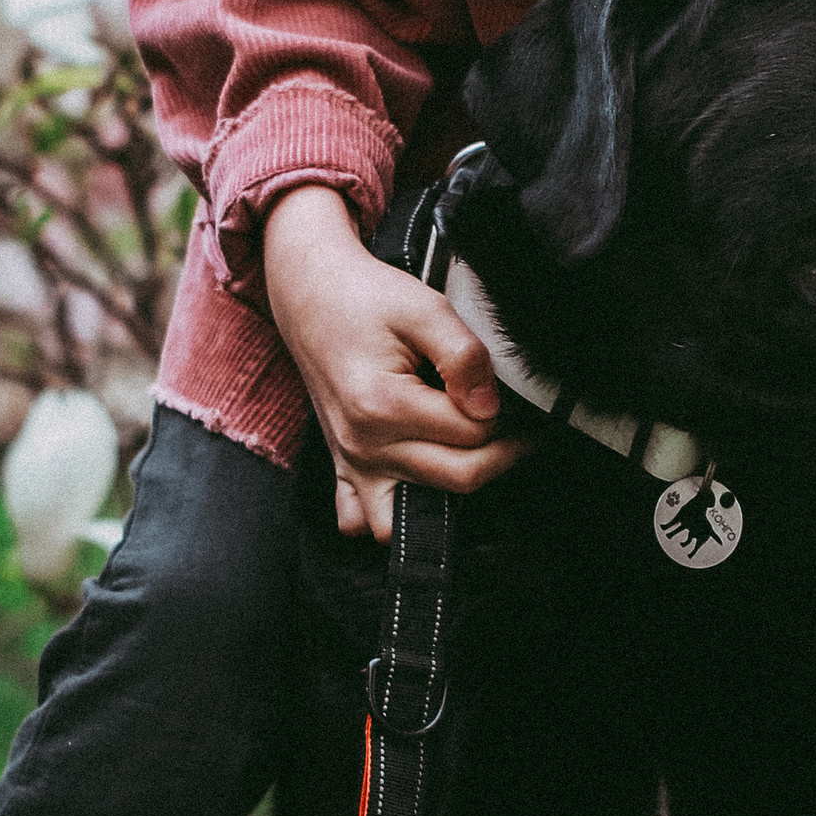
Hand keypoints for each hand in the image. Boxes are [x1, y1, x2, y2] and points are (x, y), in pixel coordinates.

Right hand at [264, 184, 527, 539]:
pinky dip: (393, 514)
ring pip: (416, 514)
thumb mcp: (424, 307)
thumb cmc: (366, 297)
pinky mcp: (342, 466)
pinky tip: (416, 477)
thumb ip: (464, 356)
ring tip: (464, 449)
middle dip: (494, 451)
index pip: (472, 434)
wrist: (311, 293)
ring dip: (450, 490)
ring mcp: (350, 461)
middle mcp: (363, 444)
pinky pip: (364, 522)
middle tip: (504, 420)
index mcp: (383, 404)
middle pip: (457, 477)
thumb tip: (489, 407)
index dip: (500, 412)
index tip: (498, 390)